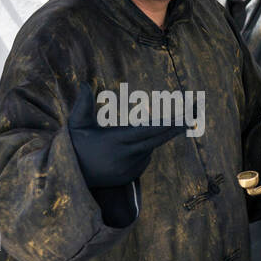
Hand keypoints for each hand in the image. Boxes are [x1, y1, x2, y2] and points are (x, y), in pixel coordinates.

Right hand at [66, 84, 186, 188]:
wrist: (71, 176)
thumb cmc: (73, 146)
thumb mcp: (76, 124)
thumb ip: (83, 104)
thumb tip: (83, 83)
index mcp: (115, 141)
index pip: (147, 131)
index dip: (166, 125)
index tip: (181, 119)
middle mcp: (125, 156)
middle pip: (156, 141)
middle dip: (173, 130)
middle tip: (189, 120)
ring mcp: (129, 169)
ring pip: (148, 150)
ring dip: (146, 142)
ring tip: (124, 139)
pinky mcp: (130, 177)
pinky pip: (143, 160)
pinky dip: (141, 152)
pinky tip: (126, 150)